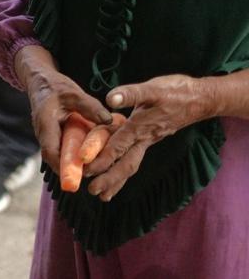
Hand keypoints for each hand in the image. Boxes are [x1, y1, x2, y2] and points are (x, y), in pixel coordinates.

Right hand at [14, 46, 111, 173]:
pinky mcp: (52, 136)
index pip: (50, 151)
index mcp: (45, 122)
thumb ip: (91, 106)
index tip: (78, 177)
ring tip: (91, 175)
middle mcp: (43, 133)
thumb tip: (109, 121)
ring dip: (70, 166)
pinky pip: (60, 150)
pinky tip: (88, 162)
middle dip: (69, 171)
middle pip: (53, 158)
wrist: (40, 81)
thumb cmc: (56, 86)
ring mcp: (46, 136)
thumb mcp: (74, 93)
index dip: (62, 166)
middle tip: (88, 181)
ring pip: (57, 156)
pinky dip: (71, 158)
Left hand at [82, 74, 214, 200]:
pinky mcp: (149, 140)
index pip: (118, 145)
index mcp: (140, 126)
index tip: (85, 167)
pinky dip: (124, 171)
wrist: (199, 100)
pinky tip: (117, 179)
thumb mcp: (152, 88)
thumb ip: (131, 94)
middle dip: (109, 178)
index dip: (102, 156)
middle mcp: (143, 138)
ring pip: (130, 165)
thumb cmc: (175, 92)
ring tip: (102, 195)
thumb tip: (111, 99)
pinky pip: (134, 159)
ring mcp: (147, 141)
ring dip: (116, 180)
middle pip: (125, 163)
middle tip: (92, 191)